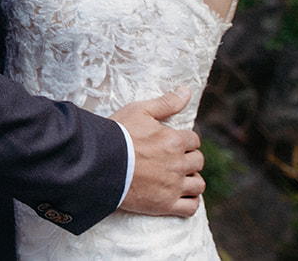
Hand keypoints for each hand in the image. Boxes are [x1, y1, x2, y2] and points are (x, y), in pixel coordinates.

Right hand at [110, 87, 204, 217]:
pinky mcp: (165, 205)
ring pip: (198, 185)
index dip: (184, 140)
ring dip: (192, 180)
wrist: (98, 163)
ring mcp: (173, 186)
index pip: (194, 140)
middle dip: (189, 159)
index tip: (174, 143)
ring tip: (179, 177)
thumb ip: (166, 102)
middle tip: (175, 159)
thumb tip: (186, 90)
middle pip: (198, 161)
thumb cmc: (117, 134)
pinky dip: (191, 202)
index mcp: (174, 140)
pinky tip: (182, 196)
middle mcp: (178, 164)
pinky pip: (191, 207)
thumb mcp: (140, 111)